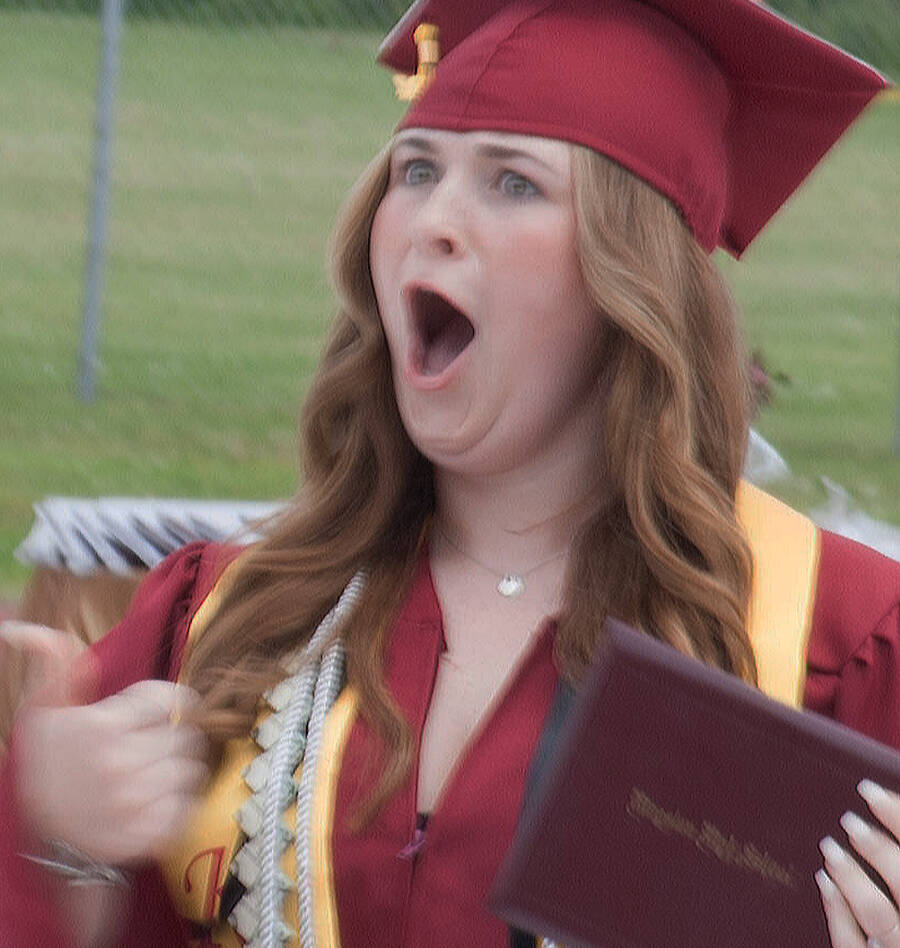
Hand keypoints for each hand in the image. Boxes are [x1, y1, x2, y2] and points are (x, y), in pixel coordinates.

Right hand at [2, 620, 209, 866]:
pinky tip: (151, 800)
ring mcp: (135, 802)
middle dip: (172, 736)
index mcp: (101, 727)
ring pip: (192, 769)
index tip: (152, 714)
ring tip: (149, 773)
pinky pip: (189, 804)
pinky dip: (177, 801)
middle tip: (148, 746)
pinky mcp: (148, 834)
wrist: (38, 844)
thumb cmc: (46, 766)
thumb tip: (19, 628)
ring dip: (177, 768)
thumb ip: (53, 663)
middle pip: (186, 734)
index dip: (165, 703)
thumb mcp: (42, 711)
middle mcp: (120, 764)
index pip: (171, 699)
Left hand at [816, 780, 899, 947]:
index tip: (871, 791)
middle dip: (878, 849)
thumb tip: (885, 809)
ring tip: (829, 846)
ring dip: (851, 876)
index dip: (897, 816)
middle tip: (849, 820)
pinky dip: (835, 910)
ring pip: (877, 914)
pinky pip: (850, 944)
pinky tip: (823, 881)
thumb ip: (897, 858)